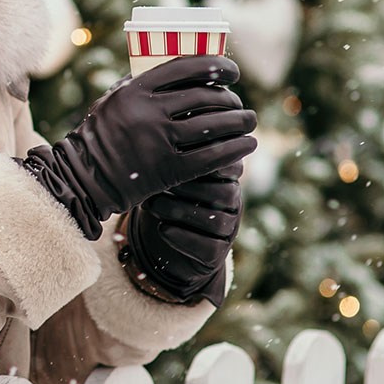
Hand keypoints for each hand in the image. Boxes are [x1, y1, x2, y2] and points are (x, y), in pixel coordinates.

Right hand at [19, 55, 257, 237]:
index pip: (186, 67)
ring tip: (249, 122)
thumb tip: (175, 67)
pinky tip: (247, 145)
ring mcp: (158, 141)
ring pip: (212, 125)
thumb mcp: (113, 100)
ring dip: (239, 122)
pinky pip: (211, 157)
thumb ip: (139, 83)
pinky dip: (234, 150)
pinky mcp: (167, 170)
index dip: (216, 66)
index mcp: (135, 89)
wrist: (85, 177)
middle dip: (231, 99)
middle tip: (241, 104)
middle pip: (203, 97)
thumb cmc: (101, 135)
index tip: (232, 72)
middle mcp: (147, 111)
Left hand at [122, 161, 244, 306]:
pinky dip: (184, 238)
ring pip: (216, 220)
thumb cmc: (164, 193)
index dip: (211, 160)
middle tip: (158, 179)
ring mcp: (227, 230)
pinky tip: (162, 228)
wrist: (163, 241)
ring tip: (151, 204)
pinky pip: (209, 248)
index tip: (183, 152)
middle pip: (225, 193)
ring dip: (181, 211)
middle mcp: (232, 204)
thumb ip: (172, 154)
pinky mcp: (216, 255)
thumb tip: (155, 127)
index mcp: (227, 179)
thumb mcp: (168, 171)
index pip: (230, 166)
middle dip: (190, 186)